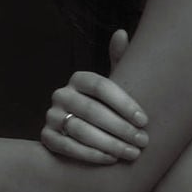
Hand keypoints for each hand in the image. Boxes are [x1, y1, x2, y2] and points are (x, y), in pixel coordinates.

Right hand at [41, 29, 149, 164]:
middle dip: (121, 128)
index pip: (101, 87)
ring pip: (81, 130)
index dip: (124, 103)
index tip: (145, 120)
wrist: (82, 133)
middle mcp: (61, 94)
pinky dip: (91, 155)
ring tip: (132, 153)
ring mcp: (51, 116)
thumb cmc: (108, 107)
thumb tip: (121, 32)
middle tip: (143, 141)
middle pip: (92, 111)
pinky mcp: (46, 137)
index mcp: (79, 78)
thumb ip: (120, 61)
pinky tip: (111, 160)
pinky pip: (67, 147)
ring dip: (110, 144)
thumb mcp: (115, 86)